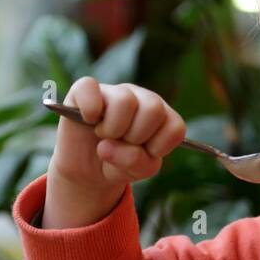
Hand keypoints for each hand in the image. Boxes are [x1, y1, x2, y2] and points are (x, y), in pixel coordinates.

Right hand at [49, 77, 186, 188]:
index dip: (158, 147)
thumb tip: (106, 146)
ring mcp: (114, 91)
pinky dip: (89, 110)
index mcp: (162, 117)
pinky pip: (89, 88)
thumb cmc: (119, 164)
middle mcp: (141, 98)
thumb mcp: (137, 171)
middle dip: (136, 137)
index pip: (175, 127)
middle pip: (153, 109)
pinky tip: (88, 121)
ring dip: (112, 130)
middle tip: (122, 143)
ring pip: (125, 101)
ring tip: (105, 136)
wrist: (88, 168)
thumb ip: (135, 161)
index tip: (144, 154)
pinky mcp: (84, 89)